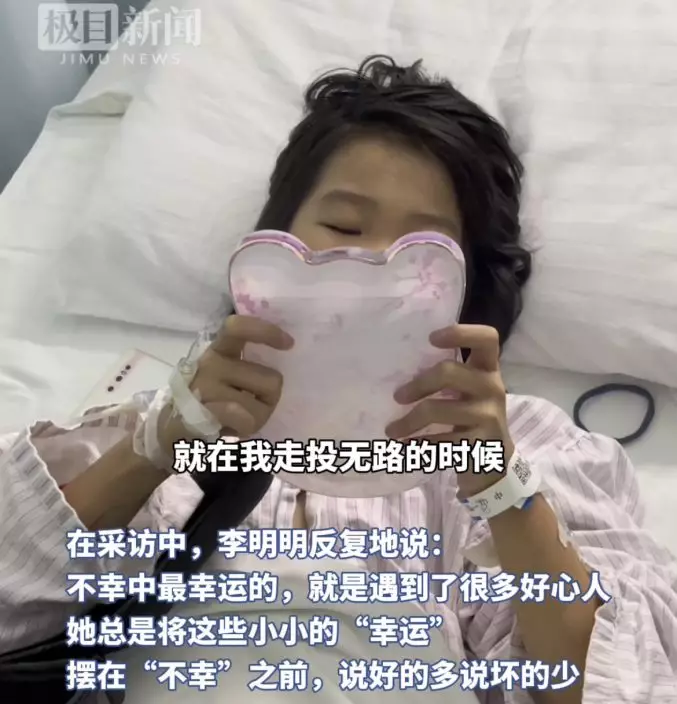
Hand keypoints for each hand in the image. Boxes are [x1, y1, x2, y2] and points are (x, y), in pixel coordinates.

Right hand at [158, 315, 292, 453]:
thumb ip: (251, 365)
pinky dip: (244, 425)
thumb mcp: (228, 375)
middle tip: (250, 407)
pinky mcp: (200, 414)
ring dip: (257, 418)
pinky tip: (232, 429)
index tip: (289, 344)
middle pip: (271, 380)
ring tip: (238, 420)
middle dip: (269, 398)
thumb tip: (284, 354)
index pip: (239, 328)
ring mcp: (203, 389)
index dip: (266, 332)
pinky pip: (241, 416)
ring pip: (261, 406)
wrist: (171, 431)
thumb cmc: (208, 401)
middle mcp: (209, 363)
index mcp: (218, 349)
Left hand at [385, 324, 513, 496]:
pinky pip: (440, 440)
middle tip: (397, 397)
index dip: (461, 332)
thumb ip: (449, 375)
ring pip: (436, 409)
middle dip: (417, 384)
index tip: (432, 338)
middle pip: (448, 372)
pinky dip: (419, 444)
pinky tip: (407, 446)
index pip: (487, 338)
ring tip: (391, 431)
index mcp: (487, 369)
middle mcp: (492, 388)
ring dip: (408, 421)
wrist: (495, 462)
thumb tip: (398, 366)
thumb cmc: (472, 416)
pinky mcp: (481, 444)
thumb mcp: (468, 391)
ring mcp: (489, 416)